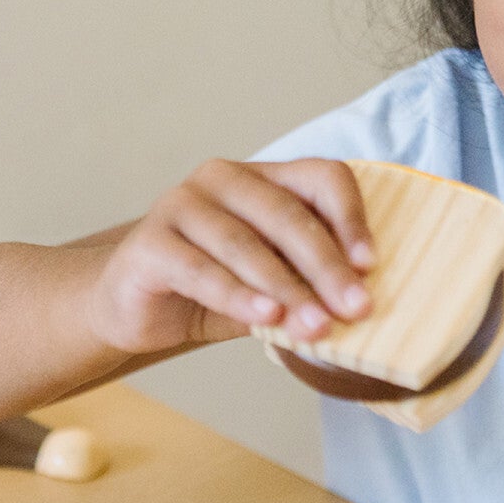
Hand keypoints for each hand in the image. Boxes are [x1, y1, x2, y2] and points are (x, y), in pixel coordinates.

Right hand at [87, 158, 375, 354]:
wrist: (134, 308)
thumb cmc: (210, 291)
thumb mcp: (269, 287)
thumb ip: (303, 286)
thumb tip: (355, 310)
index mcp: (262, 179)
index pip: (321, 177)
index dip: (351, 219)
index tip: (370, 266)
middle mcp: (222, 179)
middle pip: (288, 214)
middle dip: (326, 267)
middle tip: (354, 308)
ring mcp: (181, 204)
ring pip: (246, 244)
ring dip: (287, 288)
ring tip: (316, 325)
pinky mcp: (150, 241)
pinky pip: (202, 269)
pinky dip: (238, 296)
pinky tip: (266, 317)